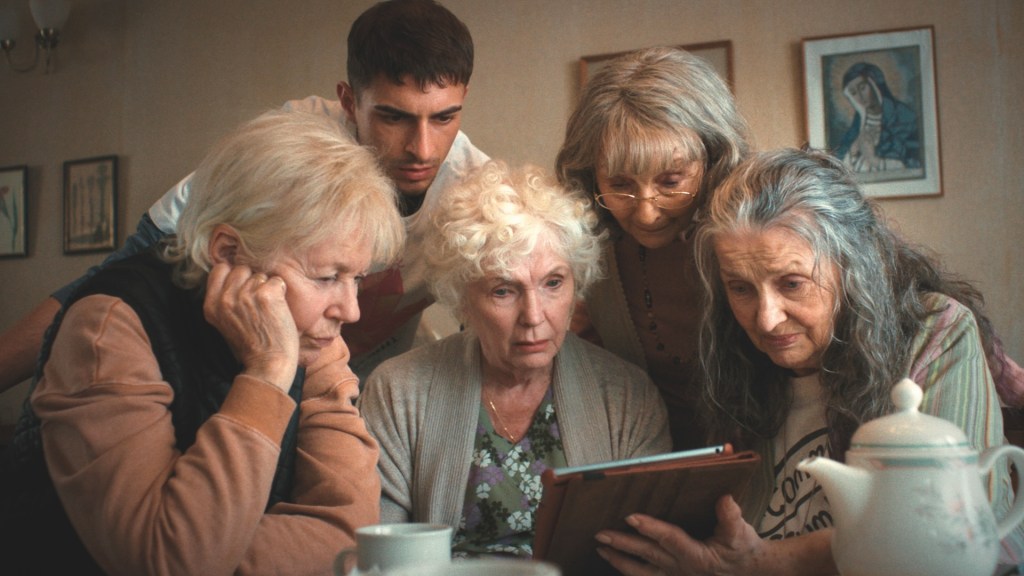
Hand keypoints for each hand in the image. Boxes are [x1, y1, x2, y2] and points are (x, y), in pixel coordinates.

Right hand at [203, 262, 297, 390]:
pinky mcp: (266, 295)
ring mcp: (245, 295)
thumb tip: (232, 272)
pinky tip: (278, 310)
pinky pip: (277, 281)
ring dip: (267, 288)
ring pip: (260, 275)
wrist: (268, 365)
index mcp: (211, 305)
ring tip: (268, 311)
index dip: (234, 276)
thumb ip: (224, 299)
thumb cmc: (252, 346)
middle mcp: (225, 298)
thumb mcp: (226, 322)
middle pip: (241, 268)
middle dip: (252, 281)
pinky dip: (281, 292)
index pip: (220, 269)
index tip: (243, 290)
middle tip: (258, 305)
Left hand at [594, 495, 765, 575]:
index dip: (650, 528)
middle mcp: (681, 568)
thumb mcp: (740, 532)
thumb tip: (725, 499)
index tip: (631, 517)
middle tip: (601, 534)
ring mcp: (674, 575)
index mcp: (697, 555)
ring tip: (601, 549)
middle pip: (647, 554)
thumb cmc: (741, 548)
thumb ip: (731, 516)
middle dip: (623, 544)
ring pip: (642, 571)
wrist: (747, 570)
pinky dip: (629, 571)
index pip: (669, 538)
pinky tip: (614, 562)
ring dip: (619, 560)